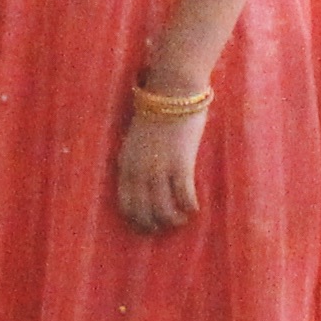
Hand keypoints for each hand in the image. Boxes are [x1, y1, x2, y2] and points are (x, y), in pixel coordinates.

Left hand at [116, 100, 209, 234]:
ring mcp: (159, 168)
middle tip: (165, 228)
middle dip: (153, 225)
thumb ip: (136, 161)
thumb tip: (143, 183)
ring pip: (163, 210)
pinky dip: (190, 207)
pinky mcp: (181, 165)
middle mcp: (139, 170)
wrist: (171, 92)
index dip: (135, 219)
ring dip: (173, 220)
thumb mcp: (136, 140)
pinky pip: (184, 197)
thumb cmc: (157, 114)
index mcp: (125, 163)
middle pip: (143, 211)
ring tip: (182, 219)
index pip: (125, 202)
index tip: (145, 228)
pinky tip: (194, 208)